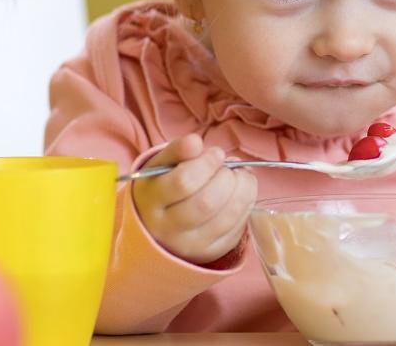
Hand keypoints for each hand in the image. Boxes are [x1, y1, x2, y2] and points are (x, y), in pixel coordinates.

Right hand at [131, 134, 257, 264]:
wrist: (154, 228)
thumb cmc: (161, 188)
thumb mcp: (160, 166)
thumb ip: (176, 150)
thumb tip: (196, 142)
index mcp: (150, 201)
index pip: (184, 182)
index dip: (207, 163)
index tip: (216, 154)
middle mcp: (166, 229)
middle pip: (207, 203)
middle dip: (227, 178)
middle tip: (228, 168)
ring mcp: (188, 246)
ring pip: (226, 219)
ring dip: (243, 191)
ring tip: (240, 177)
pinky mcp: (208, 254)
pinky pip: (235, 231)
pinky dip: (245, 208)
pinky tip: (240, 195)